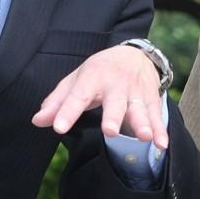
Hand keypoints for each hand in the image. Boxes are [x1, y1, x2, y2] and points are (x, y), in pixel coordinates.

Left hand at [32, 45, 167, 149]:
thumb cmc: (99, 72)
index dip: (67, 112)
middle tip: (110, 131)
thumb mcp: (76, 81)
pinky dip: (161, 130)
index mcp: (92, 78)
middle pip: (114, 102)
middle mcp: (115, 84)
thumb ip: (58, 102)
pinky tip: (162, 145)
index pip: (77, 97)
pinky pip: (156, 116)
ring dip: (142, 123)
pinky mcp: (152, 99)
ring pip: (139, 109)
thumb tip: (37, 121)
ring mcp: (136, 92)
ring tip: (145, 137)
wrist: (135, 54)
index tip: (58, 127)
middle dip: (113, 117)